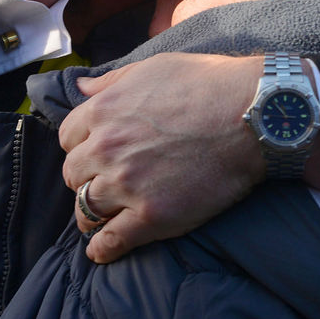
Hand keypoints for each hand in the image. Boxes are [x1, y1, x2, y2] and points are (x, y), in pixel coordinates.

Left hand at [60, 53, 264, 263]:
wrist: (251, 114)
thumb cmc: (208, 83)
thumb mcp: (154, 67)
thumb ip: (111, 80)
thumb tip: (80, 86)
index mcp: (104, 110)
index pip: (68, 138)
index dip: (82, 145)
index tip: (94, 152)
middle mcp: (107, 148)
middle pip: (73, 174)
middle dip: (85, 178)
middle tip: (104, 182)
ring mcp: (127, 184)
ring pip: (85, 209)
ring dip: (91, 213)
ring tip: (103, 217)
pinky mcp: (151, 216)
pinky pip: (111, 241)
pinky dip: (102, 249)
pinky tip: (103, 251)